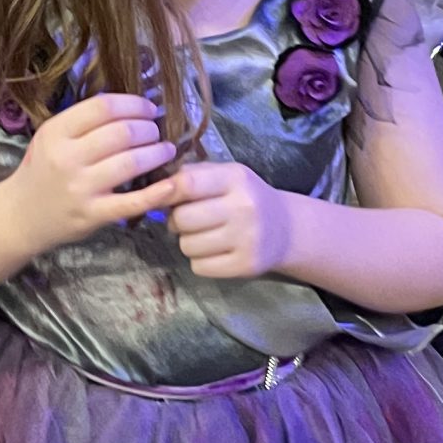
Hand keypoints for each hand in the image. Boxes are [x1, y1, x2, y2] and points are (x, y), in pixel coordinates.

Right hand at [0, 93, 179, 252]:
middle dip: (148, 129)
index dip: (134, 104)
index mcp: (55, 132)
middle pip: (122, 133)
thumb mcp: (51, 137)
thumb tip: (130, 105)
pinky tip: (172, 184)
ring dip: (157, 153)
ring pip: (131, 162)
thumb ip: (83, 121)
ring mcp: (80, 188)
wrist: (21, 216)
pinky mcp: (93, 215)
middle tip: (156, 132)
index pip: (103, 108)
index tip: (148, 109)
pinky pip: (132, 202)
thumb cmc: (43, 171)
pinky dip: (157, 193)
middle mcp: (66, 158)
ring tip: (166, 150)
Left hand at [163, 161, 291, 279]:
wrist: (285, 229)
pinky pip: (199, 267)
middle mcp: (243, 207)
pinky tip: (214, 252)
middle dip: (177, 221)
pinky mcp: (245, 265)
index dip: (166, 192)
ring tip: (203, 236)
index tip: (162, 198)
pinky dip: (200, 261)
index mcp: (236, 179)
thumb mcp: (227, 176)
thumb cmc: (245, 198)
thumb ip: (194, 175)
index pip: (187, 184)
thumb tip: (156, 188)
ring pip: (187, 246)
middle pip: (182, 218)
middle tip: (188, 221)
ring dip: (188, 242)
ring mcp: (246, 239)